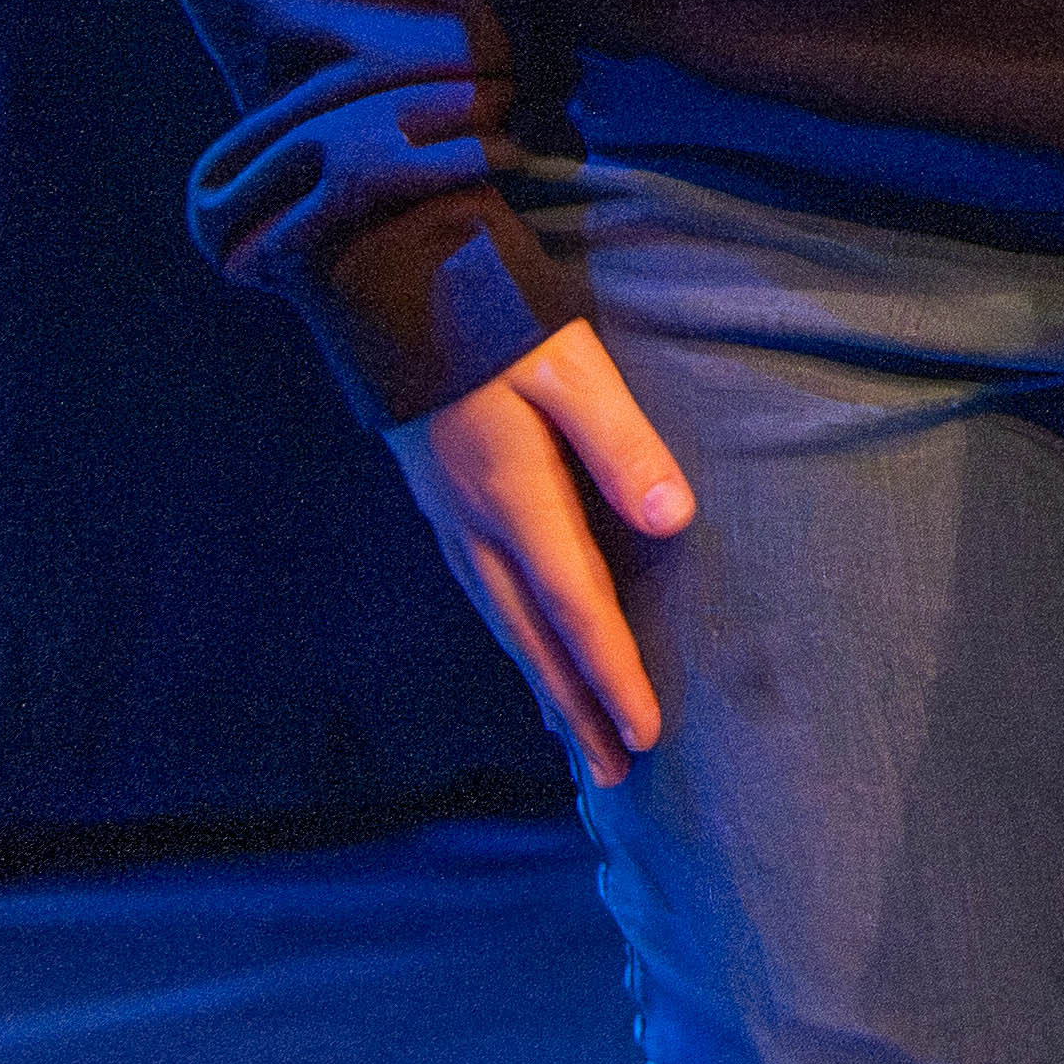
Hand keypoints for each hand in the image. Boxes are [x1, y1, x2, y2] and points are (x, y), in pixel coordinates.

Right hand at [385, 317, 693, 791]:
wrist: (389, 289)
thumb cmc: (492, 319)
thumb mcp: (571, 367)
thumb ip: (623, 443)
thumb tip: (674, 520)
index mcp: (512, 498)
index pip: (575, 607)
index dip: (611, 674)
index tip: (645, 731)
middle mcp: (475, 528)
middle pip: (535, 641)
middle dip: (576, 710)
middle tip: (614, 774)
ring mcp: (451, 523)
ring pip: (505, 628)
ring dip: (545, 687)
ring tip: (578, 741)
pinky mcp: (444, 509)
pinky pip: (487, 600)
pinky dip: (518, 644)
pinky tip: (532, 659)